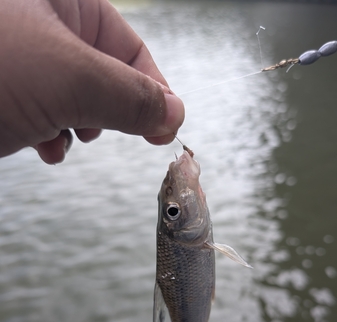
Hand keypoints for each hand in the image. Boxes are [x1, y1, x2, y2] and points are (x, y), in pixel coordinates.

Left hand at [0, 0, 184, 163]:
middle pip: (104, 76)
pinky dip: (52, 137)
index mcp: (65, 1)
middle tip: (106, 129)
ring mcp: (26, 63)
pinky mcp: (10, 93)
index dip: (153, 88)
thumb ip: (129, 97)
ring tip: (64, 136)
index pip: (129, 46)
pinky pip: (46, 115)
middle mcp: (45, 28)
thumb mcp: (69, 80)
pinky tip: (44, 146)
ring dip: (79, 128)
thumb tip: (173, 114)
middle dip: (108, 111)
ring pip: (76, 101)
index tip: (166, 125)